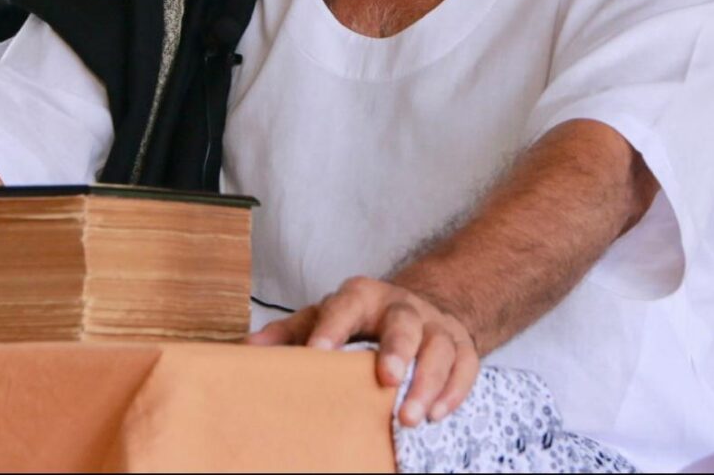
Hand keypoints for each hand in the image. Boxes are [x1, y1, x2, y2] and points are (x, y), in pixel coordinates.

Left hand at [246, 276, 479, 426]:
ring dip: (427, 382)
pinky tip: (438, 415)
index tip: (317, 354)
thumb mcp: (323, 317)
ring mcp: (435, 325)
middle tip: (386, 379)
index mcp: (363, 297)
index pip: (345, 306)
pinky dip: (454, 391)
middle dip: (397, 350)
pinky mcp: (461, 345)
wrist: (417, 306)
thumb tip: (247, 351)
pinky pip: (465, 365)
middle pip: (403, 322)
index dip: (332, 328)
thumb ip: (290, 332)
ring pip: (439, 346)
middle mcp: (402, 306)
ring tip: (410, 418)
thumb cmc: (360, 319)